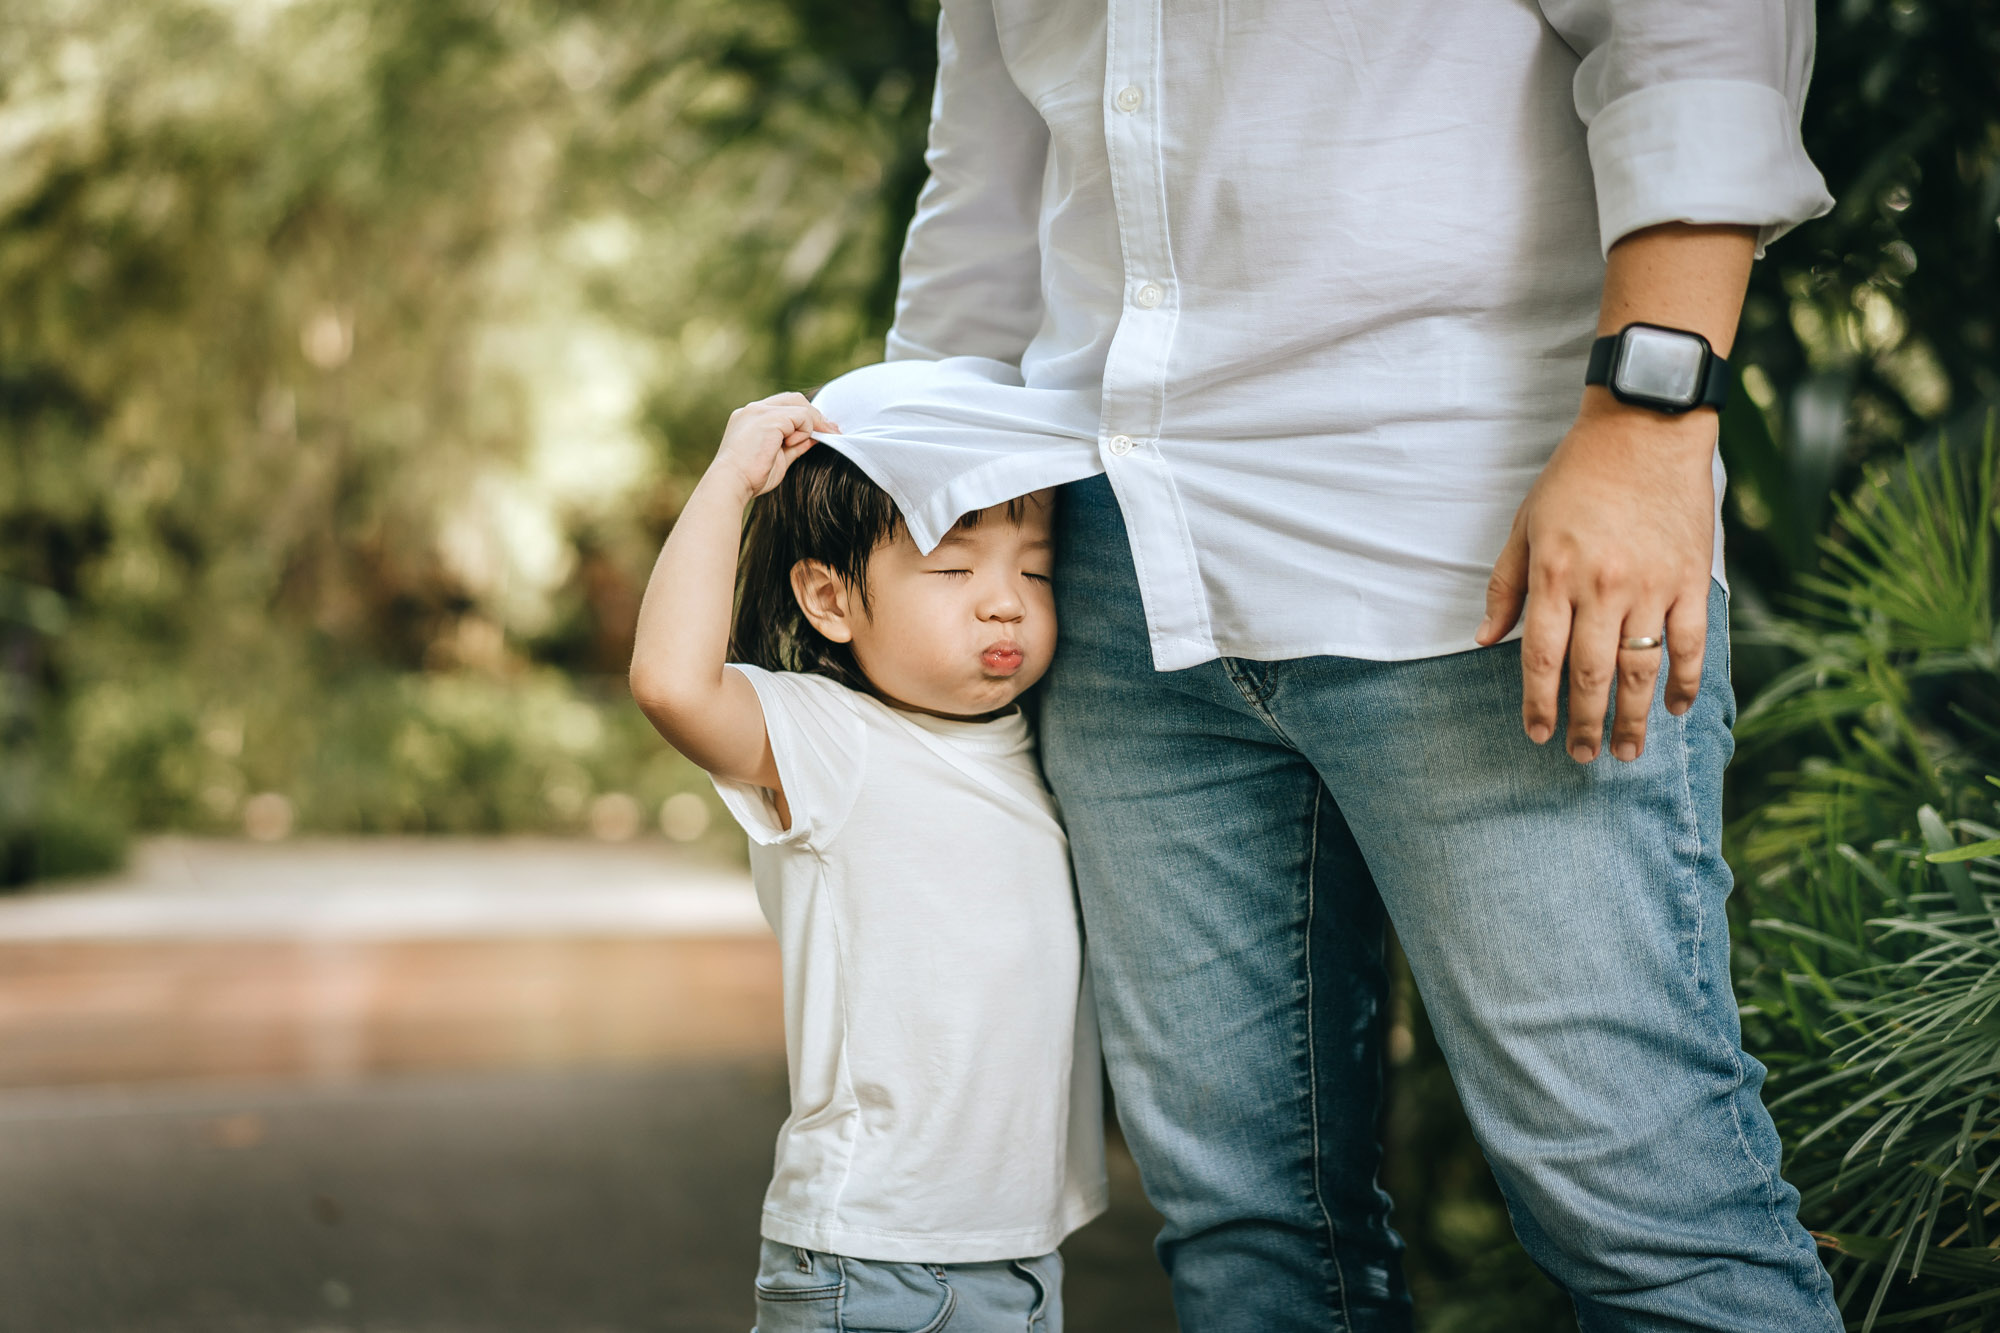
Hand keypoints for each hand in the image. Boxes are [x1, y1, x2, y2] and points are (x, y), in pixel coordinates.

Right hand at [709, 393, 838, 498]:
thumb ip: (796, 445)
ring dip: (811, 425)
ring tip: (806, 443)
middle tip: (833, 433)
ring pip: (800, 406)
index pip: (784, 406)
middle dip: (815, 416)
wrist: (730, 484)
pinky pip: (801, 416)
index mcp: (751, 417)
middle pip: (794, 399)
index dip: (805, 417)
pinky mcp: (769, 418)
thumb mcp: (779, 458)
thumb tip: (816, 438)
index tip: (824, 432)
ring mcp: (760, 411)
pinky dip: (804, 431)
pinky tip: (792, 444)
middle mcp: (753, 409)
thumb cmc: (750, 477)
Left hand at [1475, 390, 1717, 762]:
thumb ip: (1505, 585)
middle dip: (1585, 724)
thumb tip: (1483, 640)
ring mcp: (1651, 586)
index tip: (1536, 734)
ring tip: (1626, 751)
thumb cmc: (1578, 476)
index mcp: (1555, 575)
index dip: (1537, 703)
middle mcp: (1602, 587)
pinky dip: (1684, 681)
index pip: (1540, 658)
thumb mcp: (1525, 524)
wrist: (1646, 429)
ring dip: (1633, 718)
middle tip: (1582, 757)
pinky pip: (1690, 644)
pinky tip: (1673, 707)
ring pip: (1641, 669)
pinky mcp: (1692, 579)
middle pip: (1591, 675)